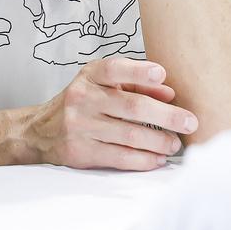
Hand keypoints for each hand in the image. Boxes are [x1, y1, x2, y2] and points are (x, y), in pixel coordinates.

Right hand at [24, 57, 197, 170]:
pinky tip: (157, 158)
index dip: (138, 72)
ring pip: (129, 135)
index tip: (162, 74)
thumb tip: (169, 93)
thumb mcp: (101, 84)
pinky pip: (120, 157)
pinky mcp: (81, 152)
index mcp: (89, 75)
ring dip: (159, 141)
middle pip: (131, 106)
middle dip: (165, 115)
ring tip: (174, 143)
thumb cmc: (82, 101)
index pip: (114, 69)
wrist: (41, 130)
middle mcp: (83, 98)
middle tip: (189, 121)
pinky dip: (144, 159)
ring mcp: (81, 126)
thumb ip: (135, 85)